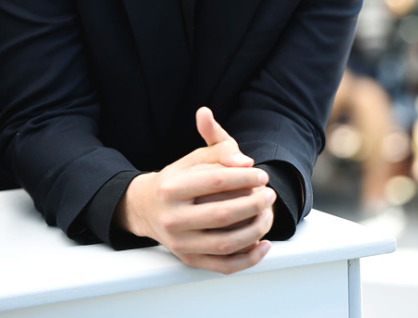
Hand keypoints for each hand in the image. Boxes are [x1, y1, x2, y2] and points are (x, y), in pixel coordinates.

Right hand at [114, 108, 275, 272]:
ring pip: (225, 244)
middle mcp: (172, 218)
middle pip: (222, 215)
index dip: (244, 178)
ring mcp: (180, 243)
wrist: (148, 207)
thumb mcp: (196, 157)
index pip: (216, 181)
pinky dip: (248, 259)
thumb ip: (222, 150)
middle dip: (254, 204)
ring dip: (255, 230)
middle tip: (269, 195)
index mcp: (172, 188)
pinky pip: (224, 266)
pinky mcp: (189, 260)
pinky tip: (263, 244)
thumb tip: (246, 162)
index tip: (262, 176)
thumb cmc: (178, 179)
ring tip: (267, 215)